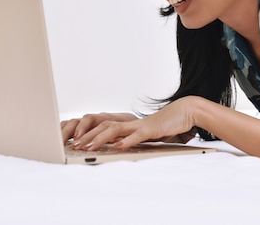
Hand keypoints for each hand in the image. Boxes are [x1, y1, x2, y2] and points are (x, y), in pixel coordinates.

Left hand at [69, 97, 198, 149]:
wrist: (185, 112)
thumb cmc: (166, 125)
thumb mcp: (146, 134)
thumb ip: (132, 139)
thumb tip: (117, 147)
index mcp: (128, 124)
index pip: (103, 127)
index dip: (89, 134)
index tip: (76, 142)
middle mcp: (131, 123)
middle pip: (104, 126)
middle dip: (88, 136)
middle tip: (74, 146)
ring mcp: (140, 125)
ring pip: (115, 129)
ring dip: (100, 138)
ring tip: (88, 147)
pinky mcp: (151, 129)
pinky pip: (136, 135)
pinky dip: (126, 141)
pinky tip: (118, 147)